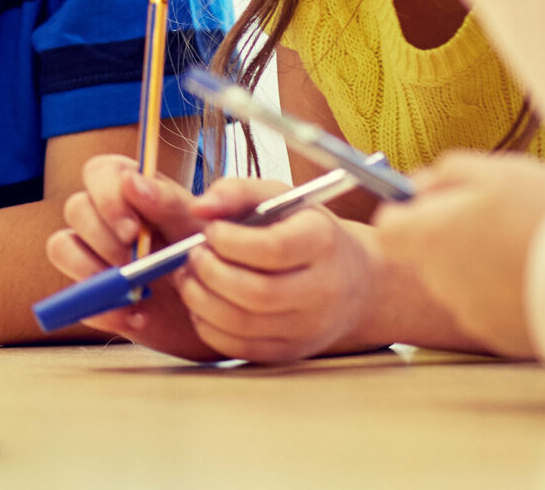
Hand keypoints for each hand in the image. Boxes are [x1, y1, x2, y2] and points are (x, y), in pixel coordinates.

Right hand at [46, 154, 223, 361]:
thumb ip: (168, 201)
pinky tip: (139, 317)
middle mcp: (104, 216)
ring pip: (61, 246)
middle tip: (135, 264)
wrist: (221, 309)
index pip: (97, 172)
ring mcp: (93, 254)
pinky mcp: (92, 293)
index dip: (107, 198)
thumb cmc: (208, 254)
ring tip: (133, 292)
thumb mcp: (196, 227)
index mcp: (129, 188)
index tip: (133, 230)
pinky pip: (75, 298)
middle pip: (76, 208)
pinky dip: (104, 311)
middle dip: (102, 238)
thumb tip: (131, 182)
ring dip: (90, 271)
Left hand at [172, 177, 378, 361]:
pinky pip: (240, 349)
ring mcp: (307, 328)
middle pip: (256, 293)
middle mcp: (321, 291)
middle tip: (191, 254)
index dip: (229, 240)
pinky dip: (209, 326)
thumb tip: (198, 209)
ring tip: (188, 275)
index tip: (209, 229)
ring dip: (201, 299)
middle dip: (209, 272)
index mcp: (321, 243)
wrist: (355, 282)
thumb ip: (236, 191)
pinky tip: (201, 301)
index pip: (272, 249)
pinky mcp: (290, 352)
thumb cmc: (305, 230)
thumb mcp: (279, 197)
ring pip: (243, 325)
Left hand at [376, 152, 544, 358]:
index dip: (404, 214)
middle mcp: (440, 280)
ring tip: (521, 250)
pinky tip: (532, 279)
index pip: (386, 230)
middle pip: (427, 255)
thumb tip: (417, 184)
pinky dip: (503, 295)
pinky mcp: (499, 337)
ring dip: (478, 267)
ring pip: (460, 282)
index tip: (428, 205)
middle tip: (493, 223)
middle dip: (450, 239)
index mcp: (429, 237)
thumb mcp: (494, 172)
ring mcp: (469, 312)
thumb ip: (444, 174)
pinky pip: (489, 309)